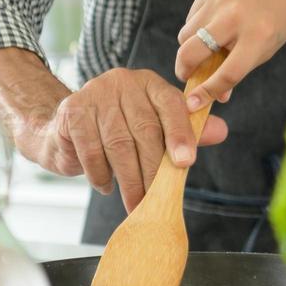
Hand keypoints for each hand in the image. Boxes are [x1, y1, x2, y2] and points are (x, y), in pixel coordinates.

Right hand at [45, 67, 228, 213]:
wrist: (65, 127)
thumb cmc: (117, 129)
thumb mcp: (152, 126)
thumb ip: (184, 130)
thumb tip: (220, 131)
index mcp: (150, 83)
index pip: (170, 104)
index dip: (180, 134)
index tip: (186, 162)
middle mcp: (124, 82)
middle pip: (145, 129)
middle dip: (154, 168)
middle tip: (158, 198)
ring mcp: (96, 94)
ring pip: (119, 143)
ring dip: (129, 179)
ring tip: (135, 202)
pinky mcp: (73, 111)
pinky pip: (91, 150)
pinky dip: (101, 174)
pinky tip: (107, 187)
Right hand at [173, 0, 285, 110]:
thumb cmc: (281, 13)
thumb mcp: (270, 44)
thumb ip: (241, 67)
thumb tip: (216, 95)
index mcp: (258, 35)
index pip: (227, 73)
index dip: (207, 92)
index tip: (193, 103)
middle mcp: (236, 16)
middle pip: (192, 52)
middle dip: (183, 70)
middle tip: (187, 76)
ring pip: (186, 35)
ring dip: (190, 48)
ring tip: (207, 47)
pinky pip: (192, 17)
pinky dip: (196, 28)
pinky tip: (213, 24)